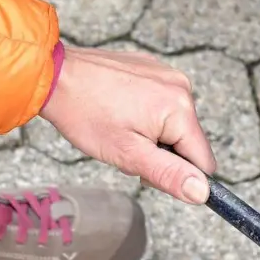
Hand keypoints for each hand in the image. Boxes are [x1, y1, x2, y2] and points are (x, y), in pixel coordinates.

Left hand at [40, 45, 214, 203]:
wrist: (56, 76)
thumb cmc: (85, 114)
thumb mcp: (127, 154)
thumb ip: (169, 174)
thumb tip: (202, 192)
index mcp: (180, 108)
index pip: (203, 161)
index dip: (177, 174)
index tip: (146, 169)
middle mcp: (181, 86)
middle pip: (188, 141)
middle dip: (161, 152)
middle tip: (126, 146)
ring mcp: (167, 73)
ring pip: (174, 123)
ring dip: (152, 134)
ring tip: (119, 128)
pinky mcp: (153, 67)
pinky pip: (162, 102)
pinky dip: (144, 113)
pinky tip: (118, 110)